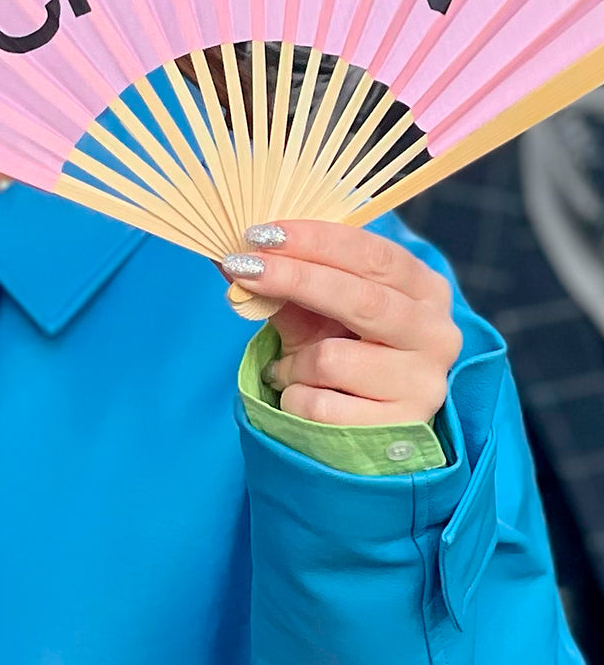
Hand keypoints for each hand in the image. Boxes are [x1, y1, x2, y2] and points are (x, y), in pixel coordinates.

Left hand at [222, 221, 461, 425]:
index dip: (316, 240)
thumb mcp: (317, 313)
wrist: (362, 429)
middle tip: (242, 268)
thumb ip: (284, 282)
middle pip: (361, 298)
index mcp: (424, 289)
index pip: (372, 255)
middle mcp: (436, 334)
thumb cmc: (342, 352)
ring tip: (290, 369)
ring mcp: (423, 384)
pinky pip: (320, 407)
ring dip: (293, 362)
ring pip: (332, 360)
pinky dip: (294, 398)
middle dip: (295, 279)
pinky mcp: (398, 429)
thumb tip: (228, 254)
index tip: (262, 234)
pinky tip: (301, 396)